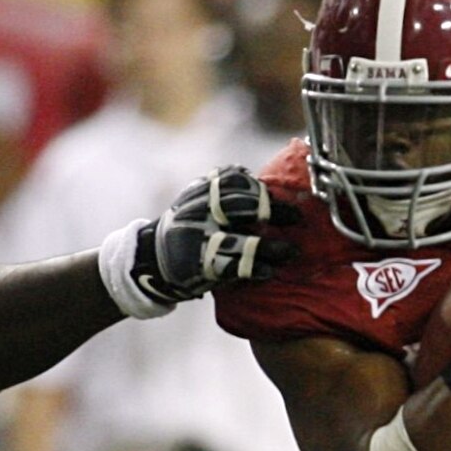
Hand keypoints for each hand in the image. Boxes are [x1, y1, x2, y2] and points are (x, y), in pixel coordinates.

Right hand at [132, 167, 297, 307]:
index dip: (261, 187)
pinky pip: (233, 268)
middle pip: (241, 206)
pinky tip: (270, 271)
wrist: (153, 260)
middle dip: (273, 211)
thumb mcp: (198, 200)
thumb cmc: (189, 227)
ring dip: (272, 247)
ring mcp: (200, 239)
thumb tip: (261, 179)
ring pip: (242, 241)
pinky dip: (255, 269)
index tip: (285, 194)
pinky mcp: (202, 266)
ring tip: (292, 251)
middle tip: (297, 218)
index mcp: (201, 192)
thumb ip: (225, 190)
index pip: (234, 180)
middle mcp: (200, 212)